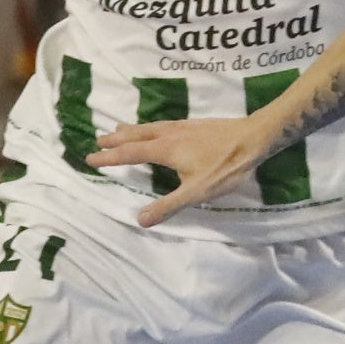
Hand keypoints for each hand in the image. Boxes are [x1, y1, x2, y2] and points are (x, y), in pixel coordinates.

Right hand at [88, 114, 280, 224]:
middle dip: (116, 139)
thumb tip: (140, 220)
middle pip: (136, 135)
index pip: (130, 153)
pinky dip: (149, 126)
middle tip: (98, 139)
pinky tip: (157, 128)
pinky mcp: (194, 124)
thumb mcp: (197, 192)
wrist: (254, 137)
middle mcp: (169, 134)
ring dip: (131, 130)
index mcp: (165, 149)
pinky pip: (162, 123)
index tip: (90, 157)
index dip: (109, 157)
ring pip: (149, 127)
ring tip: (119, 128)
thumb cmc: (226, 166)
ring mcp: (182, 126)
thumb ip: (168, 206)